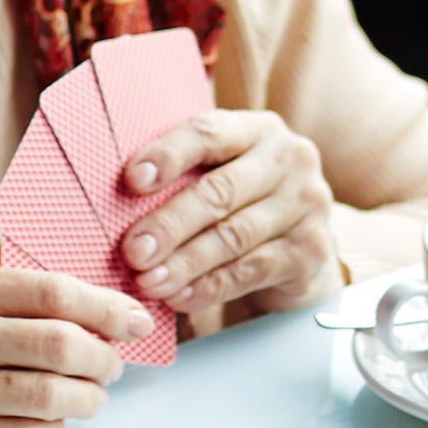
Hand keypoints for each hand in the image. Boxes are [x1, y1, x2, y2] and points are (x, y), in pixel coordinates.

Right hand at [0, 261, 142, 427]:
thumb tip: (72, 310)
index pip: (51, 292)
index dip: (105, 307)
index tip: (134, 318)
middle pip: (60, 344)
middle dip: (103, 357)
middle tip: (113, 365)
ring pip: (48, 394)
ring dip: (86, 399)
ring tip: (92, 397)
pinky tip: (54, 425)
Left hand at [119, 109, 337, 328]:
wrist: (301, 251)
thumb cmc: (242, 205)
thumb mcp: (219, 176)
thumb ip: (183, 177)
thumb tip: (116, 200)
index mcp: (257, 129)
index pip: (208, 133)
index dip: (168, 155)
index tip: (132, 181)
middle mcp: (290, 159)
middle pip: (220, 191)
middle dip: (170, 224)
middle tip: (133, 251)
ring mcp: (307, 204)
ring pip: (233, 236)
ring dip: (185, 262)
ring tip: (148, 282)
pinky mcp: (311, 250)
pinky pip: (250, 270)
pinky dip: (209, 287)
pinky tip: (179, 298)